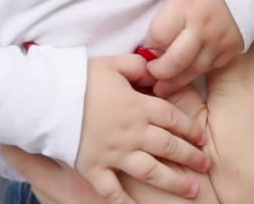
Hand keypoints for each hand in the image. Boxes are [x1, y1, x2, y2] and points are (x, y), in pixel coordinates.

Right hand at [76, 55, 210, 203]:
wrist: (48, 99)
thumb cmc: (78, 79)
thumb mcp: (111, 63)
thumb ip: (136, 65)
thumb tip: (153, 69)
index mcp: (137, 106)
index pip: (173, 118)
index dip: (190, 128)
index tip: (202, 138)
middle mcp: (132, 133)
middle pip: (169, 147)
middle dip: (190, 156)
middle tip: (205, 163)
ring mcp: (114, 154)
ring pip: (152, 172)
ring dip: (175, 182)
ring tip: (192, 190)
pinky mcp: (95, 169)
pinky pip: (113, 192)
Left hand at [125, 0, 243, 95]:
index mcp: (187, 5)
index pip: (159, 36)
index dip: (148, 44)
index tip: (143, 47)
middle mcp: (203, 28)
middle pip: (174, 62)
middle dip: (157, 72)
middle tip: (148, 74)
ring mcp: (220, 41)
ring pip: (192, 71)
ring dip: (174, 80)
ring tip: (160, 85)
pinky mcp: (233, 48)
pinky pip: (210, 67)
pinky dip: (195, 73)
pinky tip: (184, 75)